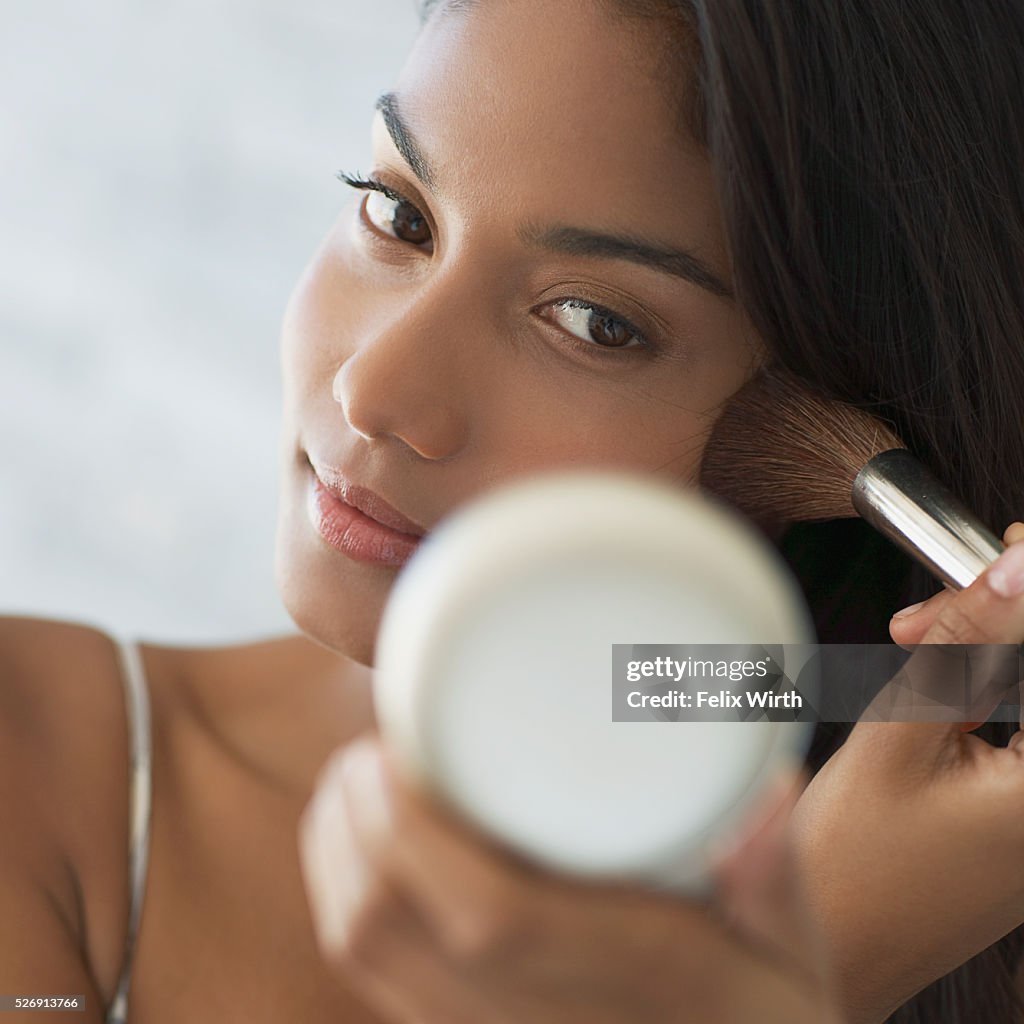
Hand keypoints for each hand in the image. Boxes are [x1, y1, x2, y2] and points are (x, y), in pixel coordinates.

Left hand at [298, 740, 842, 1023]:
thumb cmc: (758, 1010)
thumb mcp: (788, 948)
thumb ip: (774, 876)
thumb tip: (765, 793)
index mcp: (615, 979)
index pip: (487, 914)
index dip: (411, 830)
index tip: (385, 750)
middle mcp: (529, 1022)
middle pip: (388, 929)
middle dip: (351, 827)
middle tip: (366, 750)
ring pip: (363, 955)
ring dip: (334, 860)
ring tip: (353, 788)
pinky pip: (370, 980)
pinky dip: (342, 904)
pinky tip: (356, 855)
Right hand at [790, 523, 1023, 1023]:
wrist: (829, 947)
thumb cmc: (855, 864)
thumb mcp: (903, 730)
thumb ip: (970, 644)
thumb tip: (1016, 568)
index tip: (1003, 551)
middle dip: (1002, 620)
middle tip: (943, 597)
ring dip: (990, 652)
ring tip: (919, 636)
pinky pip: (1022, 732)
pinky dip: (988, 692)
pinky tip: (941, 679)